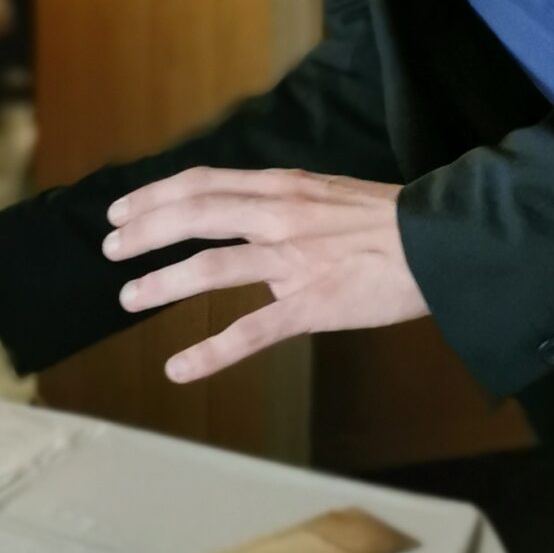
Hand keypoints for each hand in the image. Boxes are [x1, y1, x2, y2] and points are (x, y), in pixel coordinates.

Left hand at [102, 168, 425, 384]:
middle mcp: (280, 217)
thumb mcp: (327, 196)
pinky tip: (178, 368)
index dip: (155, 195)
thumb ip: (283, 211)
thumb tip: (248, 235)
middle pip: (195, 216)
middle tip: (109, 248)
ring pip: (211, 268)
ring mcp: (295, 262)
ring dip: (162, 282)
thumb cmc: (390, 223)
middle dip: (144, 231)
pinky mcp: (313, 306)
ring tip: (128, 296)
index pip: (203, 184)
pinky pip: (252, 331)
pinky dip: (210, 351)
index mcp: (283, 188)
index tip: (121, 209)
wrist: (444, 243)